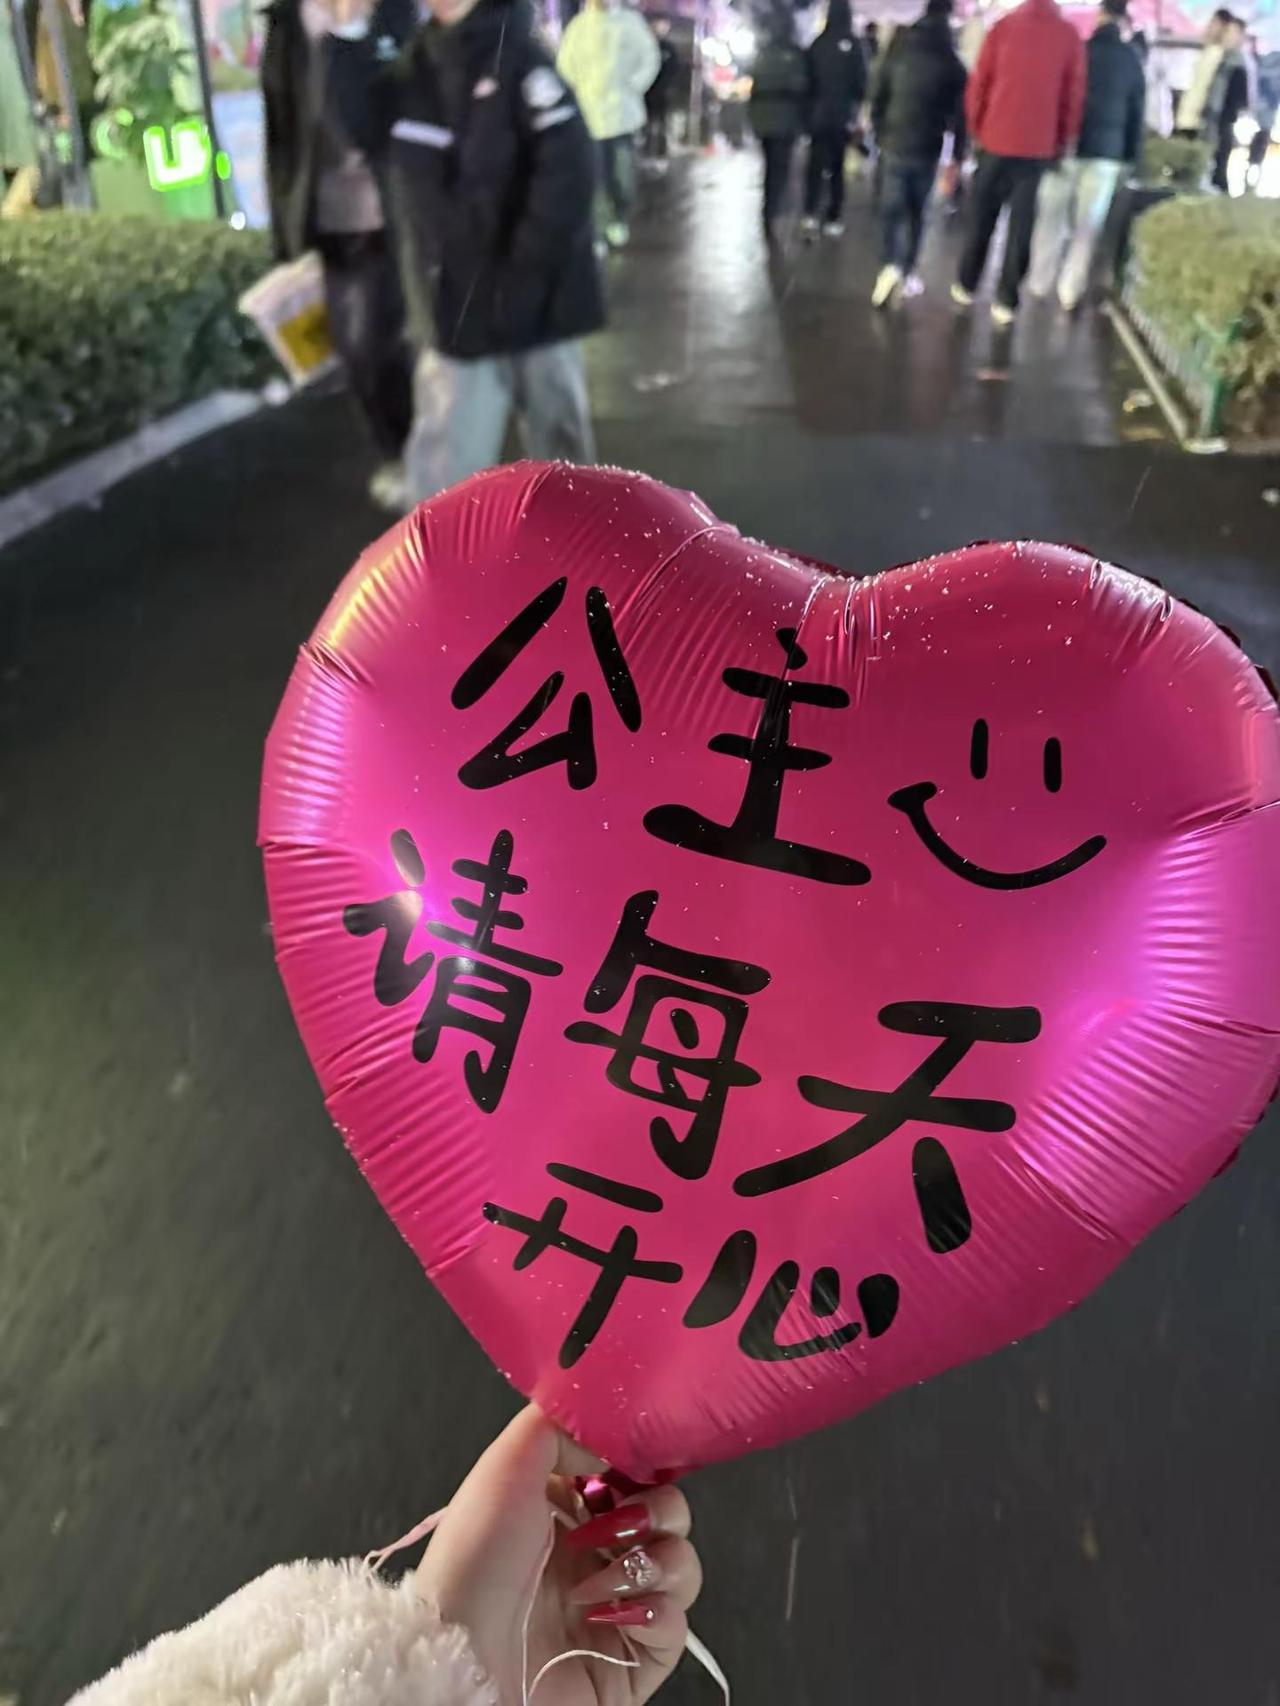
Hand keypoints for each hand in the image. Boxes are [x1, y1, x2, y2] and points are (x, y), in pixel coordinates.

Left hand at [418, 1406, 700, 1703]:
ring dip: (652, 1562)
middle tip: (615, 1522)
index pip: (633, 1470)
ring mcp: (617, 1604)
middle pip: (668, 1512)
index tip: (636, 1461)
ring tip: (597, 1582)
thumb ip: (562, 1426)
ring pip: (681, 1565)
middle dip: (657, 1509)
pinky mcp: (632, 1658)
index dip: (643, 1462)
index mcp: (567, 1506)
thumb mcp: (504, 1467)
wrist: (464, 1660)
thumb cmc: (471, 1565)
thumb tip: (614, 1433)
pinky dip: (655, 1613)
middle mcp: (594, 1552)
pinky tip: (607, 1614)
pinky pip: (677, 1626)